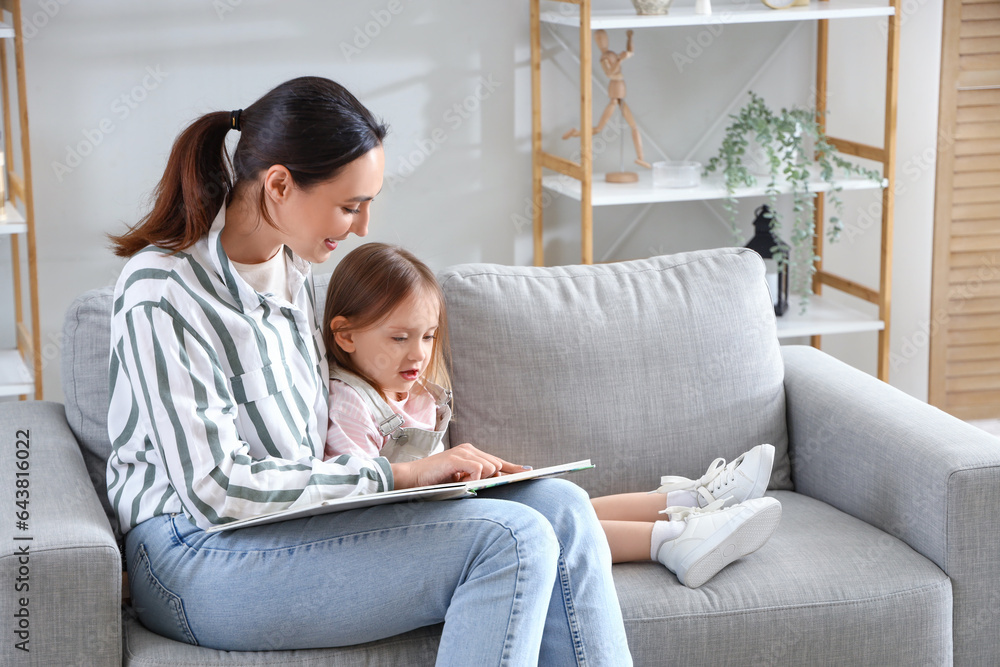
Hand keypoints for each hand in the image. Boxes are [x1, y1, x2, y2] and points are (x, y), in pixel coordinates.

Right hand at [390, 443, 529, 489]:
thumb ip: (477, 479)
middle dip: (492, 478)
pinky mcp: (457, 458)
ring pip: (490, 468)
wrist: (410, 479)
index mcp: (470, 453)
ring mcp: (463, 452)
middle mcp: (468, 449)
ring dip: (479, 480)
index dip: (512, 467)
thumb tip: (498, 479)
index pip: (497, 461)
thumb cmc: (434, 482)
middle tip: (472, 484)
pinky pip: (479, 470)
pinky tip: (459, 481)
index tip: (528, 472)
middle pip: (497, 465)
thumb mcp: (460, 480)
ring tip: (460, 482)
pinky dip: (473, 479)